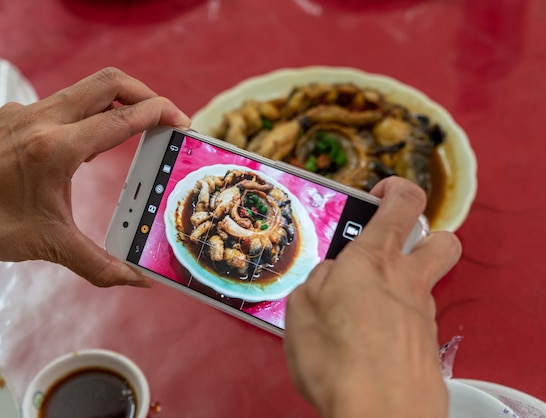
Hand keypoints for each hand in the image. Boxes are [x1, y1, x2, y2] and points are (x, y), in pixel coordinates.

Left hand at [0, 67, 189, 286]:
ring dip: (118, 101)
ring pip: (86, 88)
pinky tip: (89, 143)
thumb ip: (101, 266)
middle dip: (145, 94)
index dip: (158, 114)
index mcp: (57, 149)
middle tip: (165, 116)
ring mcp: (27, 111)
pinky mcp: (16, 114)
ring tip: (135, 127)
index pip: (121, 118)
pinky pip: (64, 102)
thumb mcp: (52, 246)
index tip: (181, 121)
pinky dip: (88, 113)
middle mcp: (43, 120)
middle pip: (109, 83)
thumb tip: (138, 281)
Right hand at [283, 176, 460, 417]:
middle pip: (441, 240)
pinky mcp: (428, 348)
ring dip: (398, 288)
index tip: (379, 194)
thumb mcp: (302, 309)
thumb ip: (319, 281)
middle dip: (423, 235)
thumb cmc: (337, 360)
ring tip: (359, 312)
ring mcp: (422, 316)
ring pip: (424, 286)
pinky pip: (413, 324)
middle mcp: (407, 282)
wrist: (380, 416)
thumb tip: (332, 274)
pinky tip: (366, 347)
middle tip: (390, 249)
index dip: (395, 188)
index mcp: (374, 260)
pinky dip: (393, 326)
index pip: (403, 202)